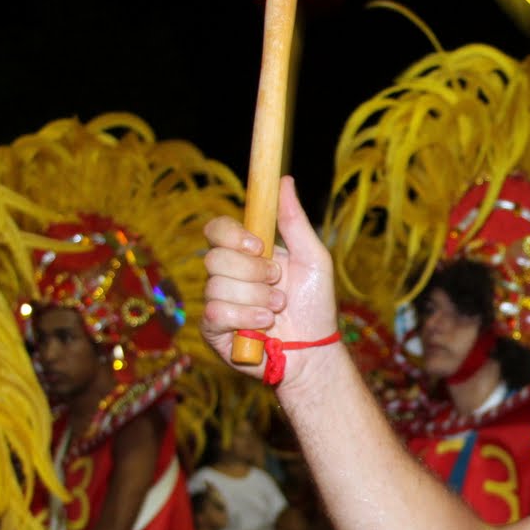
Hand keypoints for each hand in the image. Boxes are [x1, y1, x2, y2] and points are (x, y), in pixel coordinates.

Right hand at [201, 176, 338, 388]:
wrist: (315, 349)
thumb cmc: (315, 305)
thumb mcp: (313, 258)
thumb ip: (294, 221)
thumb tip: (284, 180)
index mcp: (246, 254)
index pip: (217, 230)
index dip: (232, 235)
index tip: (260, 247)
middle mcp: (227, 275)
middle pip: (214, 257)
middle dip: (254, 273)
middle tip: (279, 285)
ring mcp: (218, 301)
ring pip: (217, 286)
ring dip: (256, 298)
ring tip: (277, 309)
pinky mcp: (214, 329)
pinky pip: (215, 313)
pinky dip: (246, 318)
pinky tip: (265, 326)